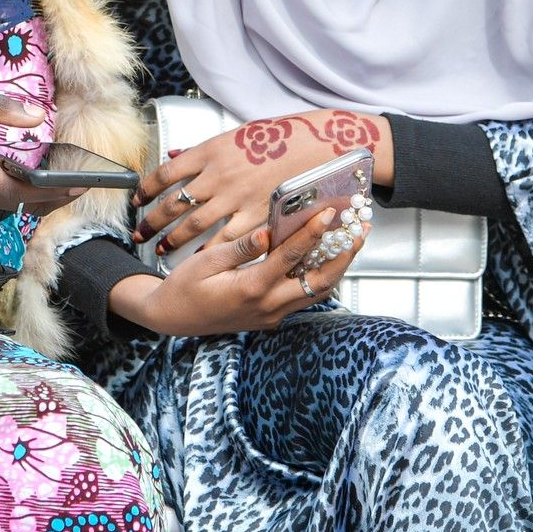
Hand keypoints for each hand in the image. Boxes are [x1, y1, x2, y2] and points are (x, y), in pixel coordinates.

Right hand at [0, 89, 78, 214]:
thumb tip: (35, 117)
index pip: (22, 190)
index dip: (54, 190)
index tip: (80, 183)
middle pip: (18, 202)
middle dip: (51, 197)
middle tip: (79, 185)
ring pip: (2, 205)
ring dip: (32, 198)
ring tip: (58, 184)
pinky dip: (9, 196)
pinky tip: (18, 181)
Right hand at [112, 209, 370, 336]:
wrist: (173, 318)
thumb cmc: (184, 287)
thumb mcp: (206, 261)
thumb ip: (240, 248)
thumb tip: (266, 233)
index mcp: (251, 288)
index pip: (291, 256)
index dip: (312, 232)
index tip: (329, 213)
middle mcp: (268, 306)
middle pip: (320, 281)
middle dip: (344, 254)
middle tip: (359, 230)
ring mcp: (272, 315)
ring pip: (317, 292)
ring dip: (337, 266)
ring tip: (350, 241)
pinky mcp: (271, 317)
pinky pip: (304, 297)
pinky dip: (318, 276)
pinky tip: (323, 257)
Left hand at [134, 110, 384, 251]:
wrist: (319, 144)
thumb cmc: (279, 138)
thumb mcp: (234, 135)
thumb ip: (202, 151)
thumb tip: (175, 157)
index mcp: (210, 151)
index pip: (164, 173)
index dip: (145, 190)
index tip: (137, 201)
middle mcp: (218, 176)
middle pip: (173, 204)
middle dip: (152, 222)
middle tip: (140, 234)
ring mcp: (236, 198)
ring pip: (193, 226)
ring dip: (173, 240)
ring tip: (161, 249)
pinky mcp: (255, 217)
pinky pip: (224, 240)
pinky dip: (207, 251)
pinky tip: (198, 258)